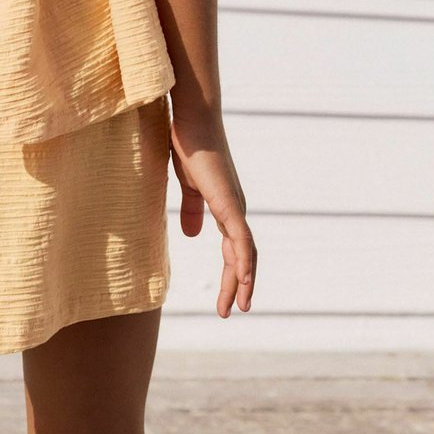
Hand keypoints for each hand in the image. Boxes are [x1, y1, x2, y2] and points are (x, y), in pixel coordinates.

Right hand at [168, 107, 256, 318]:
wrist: (192, 121)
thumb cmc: (188, 146)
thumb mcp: (187, 185)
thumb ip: (192, 209)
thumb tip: (192, 235)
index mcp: (225, 208)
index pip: (233, 250)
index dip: (231, 276)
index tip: (225, 302)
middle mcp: (236, 210)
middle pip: (242, 257)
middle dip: (237, 286)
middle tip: (229, 312)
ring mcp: (235, 205)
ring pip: (246, 253)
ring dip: (243, 282)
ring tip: (238, 307)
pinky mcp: (229, 202)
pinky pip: (241, 239)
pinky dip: (244, 262)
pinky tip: (244, 281)